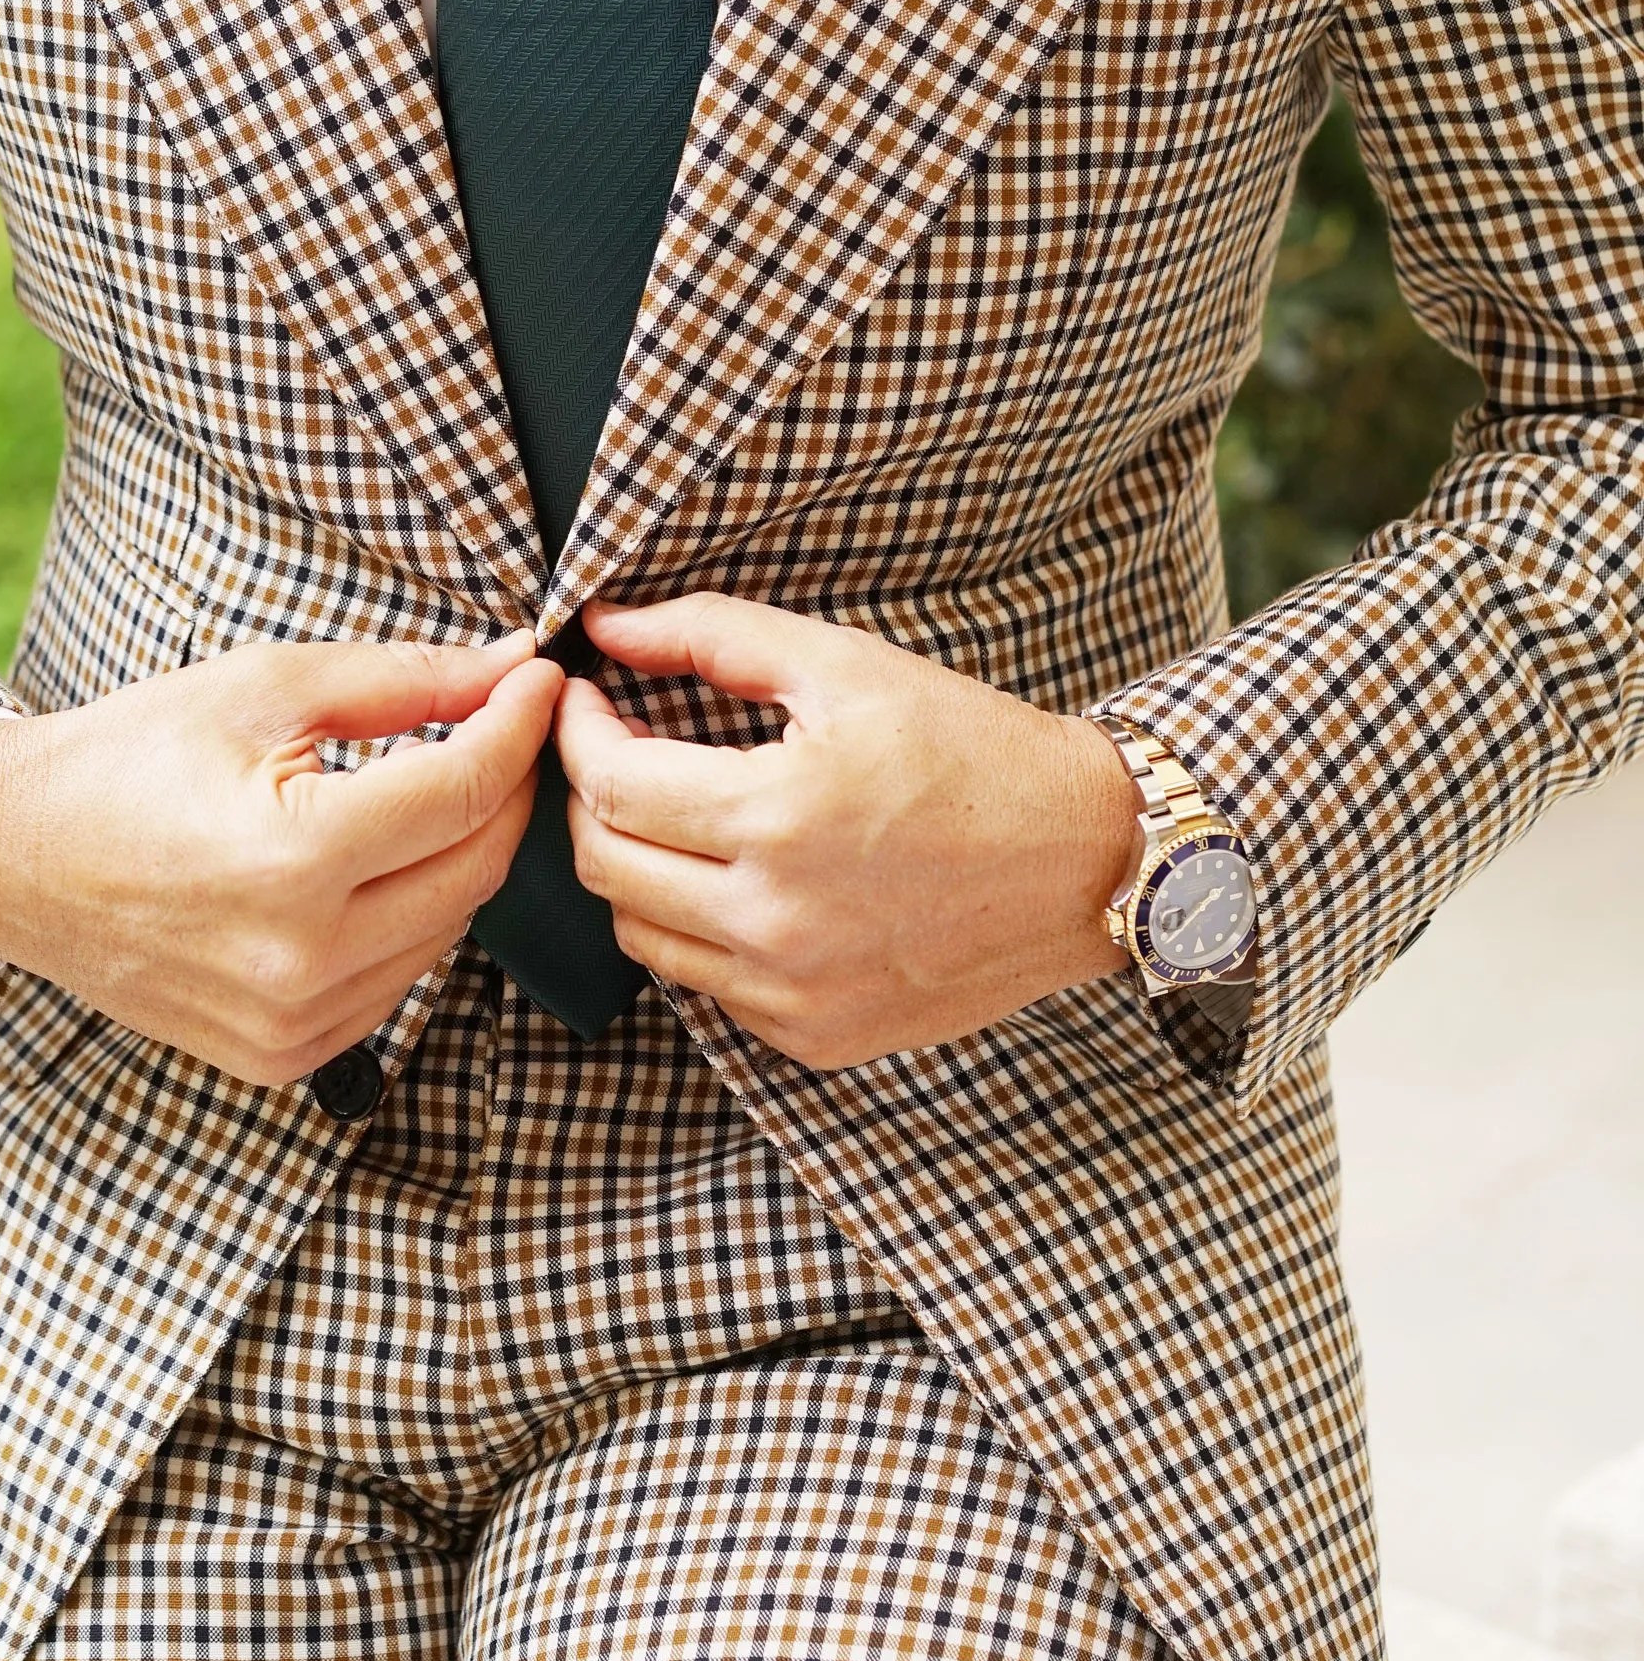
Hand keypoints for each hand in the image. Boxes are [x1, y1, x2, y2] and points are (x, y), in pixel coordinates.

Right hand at [0, 634, 561, 1086]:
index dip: (519, 725)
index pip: (465, 790)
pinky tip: (379, 863)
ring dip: (460, 854)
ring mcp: (292, 1024)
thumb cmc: (133, 756)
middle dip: (506, 788)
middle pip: (477, 868)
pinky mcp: (283, 1057)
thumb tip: (513, 664)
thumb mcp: (267, 688)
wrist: (14, 856)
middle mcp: (299, 960)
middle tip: (503, 725)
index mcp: (293, 859)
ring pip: (450, 929)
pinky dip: (412, 916)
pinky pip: (399, 981)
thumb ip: (406, 679)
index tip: (538, 680)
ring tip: (435, 786)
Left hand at [554, 594, 1139, 1070]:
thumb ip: (711, 634)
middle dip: (592, 797)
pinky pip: (707, 986)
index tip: (587, 700)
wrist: (1084, 859)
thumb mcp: (843, 663)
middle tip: (625, 751)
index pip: (609, 786)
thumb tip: (606, 625)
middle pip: (605, 866)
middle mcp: (775, 921)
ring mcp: (792, 992)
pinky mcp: (815, 1035)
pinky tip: (744, 880)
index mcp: (777, 817)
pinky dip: (699, 930)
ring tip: (680, 815)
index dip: (577, 734)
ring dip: (636, 868)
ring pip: (640, 936)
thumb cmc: (970, 749)